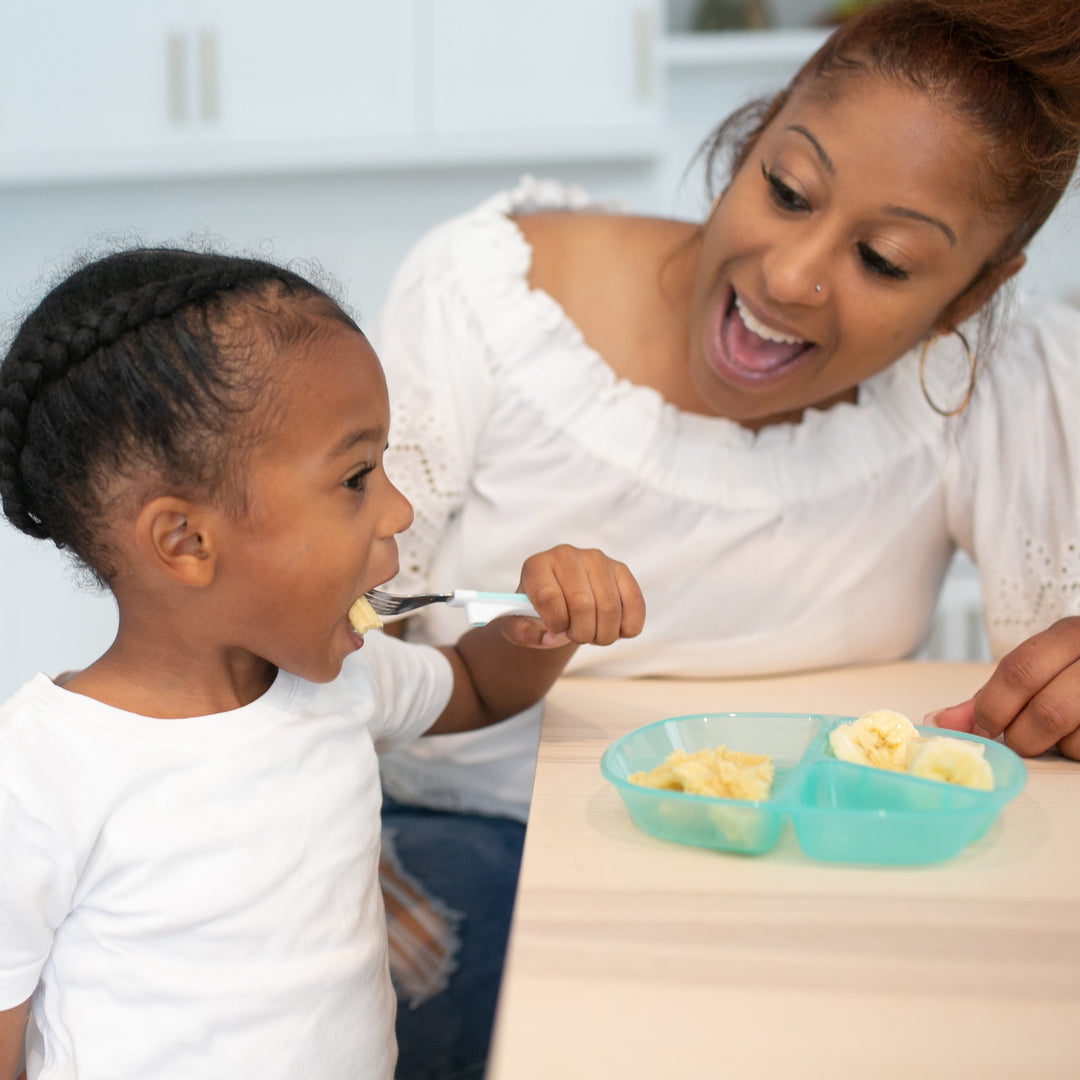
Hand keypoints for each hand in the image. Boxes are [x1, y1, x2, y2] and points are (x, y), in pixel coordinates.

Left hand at [499, 544, 644, 648]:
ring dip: (604, 633)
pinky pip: (634, 603)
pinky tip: (617, 631)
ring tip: (594, 635)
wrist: (559, 605)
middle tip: (577, 637)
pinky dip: (628, 627)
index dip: (555, 622)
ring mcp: (597, 560)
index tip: (555, 630)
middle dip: (582, 633)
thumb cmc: (538, 614)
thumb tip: (549, 635)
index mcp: (537, 566)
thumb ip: (523, 633)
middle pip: (582, 603)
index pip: (547, 595)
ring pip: (609, 606)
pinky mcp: (620, 570)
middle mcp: (566, 555)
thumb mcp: (518, 627)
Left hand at [929, 616, 1079, 758]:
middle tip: (1014, 739)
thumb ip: (991, 694)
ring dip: (1052, 746)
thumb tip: (940, 724)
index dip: (993, 707)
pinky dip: (1075, 750)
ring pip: (1075, 737)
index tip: (981, 729)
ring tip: (1051, 732)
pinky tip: (1076, 734)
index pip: (1020, 670)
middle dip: (1021, 736)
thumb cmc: (1073, 668)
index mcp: (1069, 634)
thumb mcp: (1037, 666)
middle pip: (1048, 711)